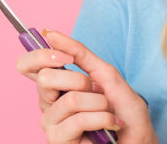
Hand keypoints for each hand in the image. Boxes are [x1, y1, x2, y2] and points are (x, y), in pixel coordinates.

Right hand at [16, 30, 156, 143]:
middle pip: (45, 78)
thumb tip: (50, 33)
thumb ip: (80, 54)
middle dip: (81, 80)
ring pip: (70, 99)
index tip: (66, 56)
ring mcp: (52, 124)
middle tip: (96, 91)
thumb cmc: (123, 111)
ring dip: (99, 103)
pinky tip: (109, 126)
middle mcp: (49, 104)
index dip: (41, 55)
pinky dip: (103, 119)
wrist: (139, 141)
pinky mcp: (58, 141)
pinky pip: (78, 119)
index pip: (28, 65)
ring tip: (107, 112)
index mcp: (56, 85)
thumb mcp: (106, 74)